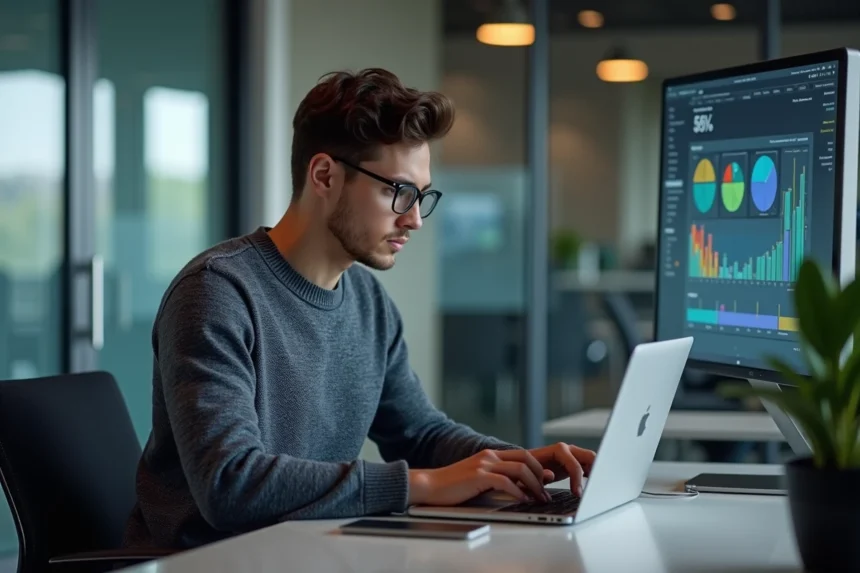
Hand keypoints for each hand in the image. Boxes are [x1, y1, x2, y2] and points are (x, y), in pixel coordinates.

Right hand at [408, 449, 554, 506]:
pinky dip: (518, 492)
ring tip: (538, 498)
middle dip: (540, 476)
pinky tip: (522, 500)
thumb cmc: (453, 486)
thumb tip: (519, 487)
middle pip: (526, 459)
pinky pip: (506, 482)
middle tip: (545, 492)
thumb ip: (496, 477)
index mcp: (490, 454)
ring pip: (520, 469)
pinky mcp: (478, 476)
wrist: (430, 485)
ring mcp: (484, 464)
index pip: (523, 455)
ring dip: (534, 485)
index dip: (538, 467)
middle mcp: (489, 456)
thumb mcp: (478, 478)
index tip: (547, 481)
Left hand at [527, 442, 595, 496]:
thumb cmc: (528, 469)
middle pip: (590, 457)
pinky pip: (589, 467)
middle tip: (594, 491)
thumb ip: (540, 474)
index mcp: (559, 450)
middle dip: (595, 472)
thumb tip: (550, 474)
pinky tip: (594, 487)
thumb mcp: (531, 473)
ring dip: (596, 474)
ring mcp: (574, 455)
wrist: (527, 465)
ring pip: (592, 461)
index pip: (574, 464)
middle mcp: (569, 450)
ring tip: (596, 490)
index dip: (577, 479)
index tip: (577, 494)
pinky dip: (593, 475)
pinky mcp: (576, 463)